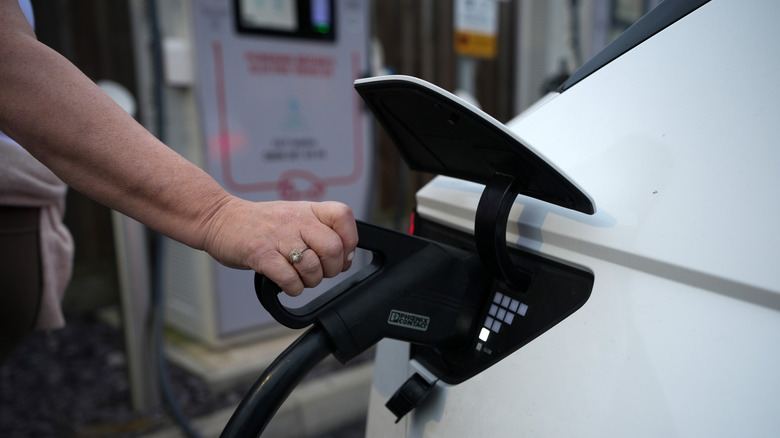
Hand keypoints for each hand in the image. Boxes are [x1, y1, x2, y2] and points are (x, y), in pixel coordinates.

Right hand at [201, 197, 357, 295]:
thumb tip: (345, 258)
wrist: (220, 218)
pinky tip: (287, 284)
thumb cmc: (260, 223)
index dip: (349, 240)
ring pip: (312, 266)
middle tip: (320, 272)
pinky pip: (288, 278)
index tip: (342, 254)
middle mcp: (296, 220)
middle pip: (332, 248)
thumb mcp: (294, 216)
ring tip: (300, 278)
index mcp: (308, 210)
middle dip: (331, 269)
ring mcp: (278, 237)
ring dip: (311, 281)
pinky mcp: (260, 254)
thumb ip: (319, 231)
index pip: (343, 216)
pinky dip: (293, 288)